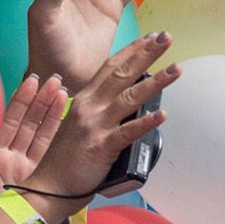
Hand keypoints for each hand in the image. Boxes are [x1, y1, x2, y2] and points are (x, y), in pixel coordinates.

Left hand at [0, 75, 67, 221]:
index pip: (8, 121)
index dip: (20, 102)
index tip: (31, 83)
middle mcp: (10, 158)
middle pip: (28, 123)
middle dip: (41, 101)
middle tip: (54, 80)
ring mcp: (26, 168)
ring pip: (41, 135)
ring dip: (53, 113)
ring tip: (64, 91)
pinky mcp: (40, 179)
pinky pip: (51, 153)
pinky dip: (60, 135)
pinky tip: (70, 117)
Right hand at [17, 33, 179, 213]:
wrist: (48, 185)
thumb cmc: (64, 159)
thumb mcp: (79, 126)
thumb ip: (100, 112)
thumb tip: (128, 107)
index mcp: (84, 100)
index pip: (110, 67)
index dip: (131, 51)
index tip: (149, 37)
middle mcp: (89, 107)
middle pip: (122, 74)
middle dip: (146, 53)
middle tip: (166, 38)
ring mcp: (95, 125)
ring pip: (129, 97)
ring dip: (155, 82)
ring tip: (176, 69)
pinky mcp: (101, 147)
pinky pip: (128, 132)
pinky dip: (146, 122)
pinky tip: (162, 114)